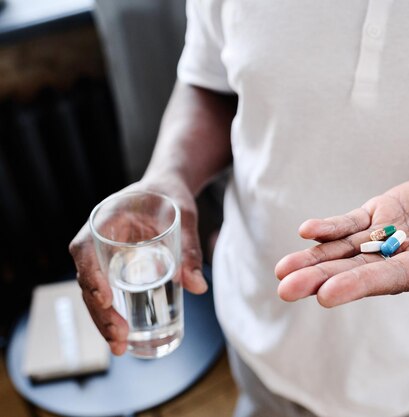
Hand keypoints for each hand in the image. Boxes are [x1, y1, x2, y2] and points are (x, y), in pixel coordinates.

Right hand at [69, 177, 207, 354]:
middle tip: (119, 336)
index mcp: (105, 219)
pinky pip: (107, 292)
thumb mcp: (184, 216)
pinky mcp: (114, 267)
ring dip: (103, 319)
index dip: (91, 274)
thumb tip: (197, 287)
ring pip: (93, 291)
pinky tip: (122, 337)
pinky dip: (112, 313)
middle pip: (87, 278)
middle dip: (99, 311)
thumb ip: (190, 249)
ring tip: (120, 346)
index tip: (105, 298)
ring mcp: (104, 255)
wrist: (166, 187)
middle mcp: (97, 239)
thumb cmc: (170, 196)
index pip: (85, 248)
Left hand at [275, 172, 408, 307]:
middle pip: (357, 270)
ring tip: (282, 271)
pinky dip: (331, 228)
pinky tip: (307, 232)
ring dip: (315, 260)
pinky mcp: (381, 215)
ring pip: (346, 251)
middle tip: (286, 289)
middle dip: (321, 279)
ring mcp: (389, 237)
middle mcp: (404, 258)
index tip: (326, 296)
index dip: (360, 285)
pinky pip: (352, 224)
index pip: (391, 279)